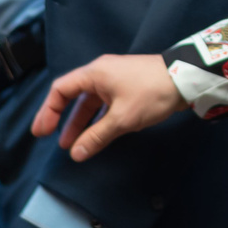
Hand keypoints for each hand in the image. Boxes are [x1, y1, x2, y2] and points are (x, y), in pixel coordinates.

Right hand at [33, 54, 188, 161]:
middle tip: (50, 139)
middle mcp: (102, 73)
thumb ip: (97, 136)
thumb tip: (76, 154)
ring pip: (91, 102)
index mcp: (95, 74)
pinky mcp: (128, 87)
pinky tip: (97, 135)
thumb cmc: (151, 93)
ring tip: (73, 145)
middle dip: (62, 119)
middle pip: (74, 96)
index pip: (61, 90)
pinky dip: (98, 119)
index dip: (48, 111)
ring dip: (81, 123)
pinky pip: (105, 104)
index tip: (41, 132)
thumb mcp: (122, 118)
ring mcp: (115, 79)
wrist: (186, 79)